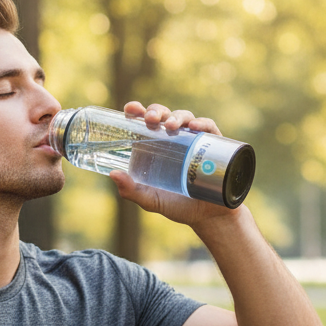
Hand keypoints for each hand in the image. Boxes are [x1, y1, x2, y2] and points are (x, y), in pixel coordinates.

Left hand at [110, 101, 235, 227]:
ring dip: (177, 116)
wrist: (209, 217)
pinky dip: (202, 123)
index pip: (144, 123)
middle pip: (163, 115)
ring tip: (170, 126)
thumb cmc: (178, 207)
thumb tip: (113, 174)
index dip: (137, 111)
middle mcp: (173, 140)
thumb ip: (131, 191)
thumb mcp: (151, 200)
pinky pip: (208, 127)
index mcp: (155, 147)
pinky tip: (194, 127)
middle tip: (150, 119)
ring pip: (184, 117)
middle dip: (156, 111)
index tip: (131, 109)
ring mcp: (193, 140)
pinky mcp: (213, 144)